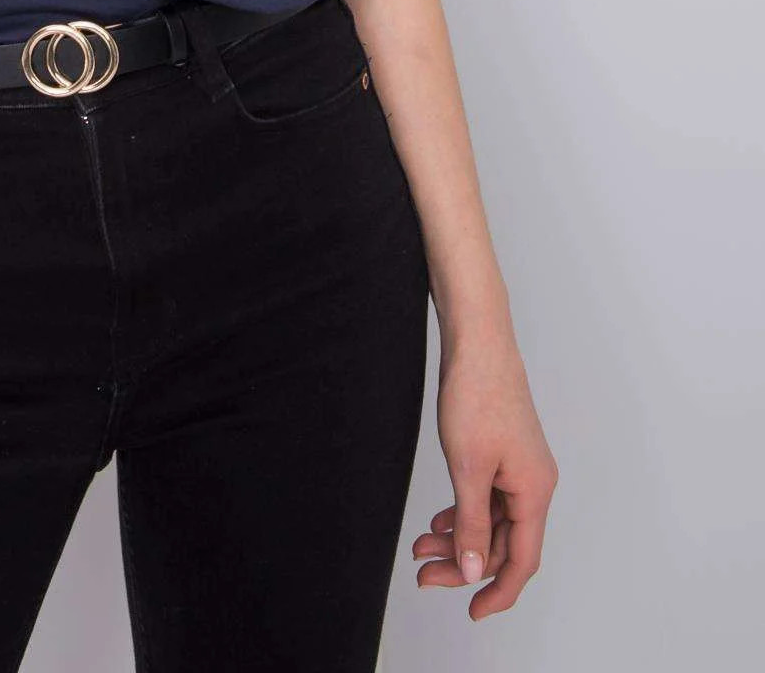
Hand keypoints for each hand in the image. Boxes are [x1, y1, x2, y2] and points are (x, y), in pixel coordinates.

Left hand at [412, 331, 558, 621]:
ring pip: (490, 521)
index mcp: (534, 492)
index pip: (521, 560)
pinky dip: (462, 513)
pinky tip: (438, 522)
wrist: (477, 342)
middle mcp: (532, 484)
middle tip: (423, 573)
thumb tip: (472, 569)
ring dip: (458, 538)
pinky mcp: (502, 454)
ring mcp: (518, 468)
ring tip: (421, 547)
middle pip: (502, 543)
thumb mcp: (467, 467)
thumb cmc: (478, 395)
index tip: (472, 612)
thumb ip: (470, 523)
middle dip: (463, 563)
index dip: (498, 591)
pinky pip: (486, 498)